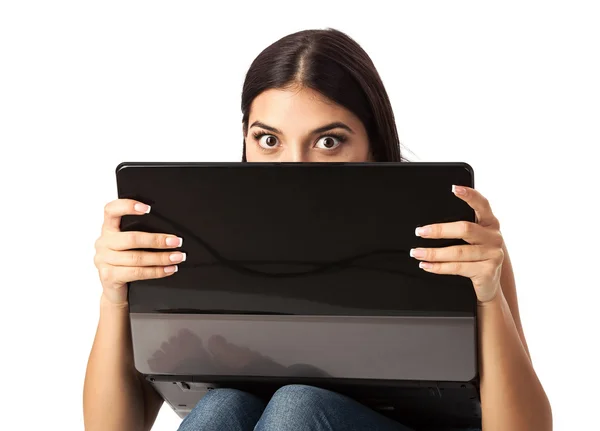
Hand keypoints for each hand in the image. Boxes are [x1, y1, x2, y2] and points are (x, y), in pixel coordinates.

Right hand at [93, 199, 185, 305]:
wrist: (116, 292)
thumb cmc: (127, 265)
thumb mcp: (130, 247)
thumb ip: (139, 234)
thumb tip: (169, 232)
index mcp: (108, 229)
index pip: (111, 210)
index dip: (127, 206)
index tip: (147, 208)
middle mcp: (103, 242)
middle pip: (132, 238)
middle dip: (157, 240)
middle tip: (176, 241)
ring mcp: (103, 260)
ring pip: (137, 257)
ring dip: (161, 258)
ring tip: (177, 257)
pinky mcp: (108, 276)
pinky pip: (137, 272)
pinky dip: (156, 271)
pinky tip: (168, 269)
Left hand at [410, 185, 503, 303]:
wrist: (488, 284)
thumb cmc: (475, 257)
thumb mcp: (472, 239)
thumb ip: (461, 227)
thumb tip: (429, 225)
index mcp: (490, 222)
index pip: (482, 204)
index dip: (469, 195)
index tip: (454, 188)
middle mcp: (494, 236)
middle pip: (465, 229)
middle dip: (439, 230)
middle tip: (420, 232)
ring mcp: (493, 254)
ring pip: (458, 252)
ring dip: (433, 253)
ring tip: (416, 252)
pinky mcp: (487, 271)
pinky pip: (457, 268)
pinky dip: (438, 267)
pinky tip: (426, 265)